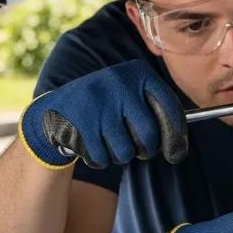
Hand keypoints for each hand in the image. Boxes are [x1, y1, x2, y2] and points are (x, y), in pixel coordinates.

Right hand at [19, 59, 186, 169]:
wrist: (54, 111)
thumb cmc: (105, 109)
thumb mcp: (128, 97)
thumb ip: (154, 112)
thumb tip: (179, 147)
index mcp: (137, 73)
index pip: (169, 107)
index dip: (176, 136)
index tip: (176, 154)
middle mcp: (119, 83)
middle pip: (148, 135)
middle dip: (144, 150)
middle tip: (137, 149)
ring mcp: (99, 102)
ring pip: (125, 152)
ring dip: (120, 155)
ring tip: (108, 141)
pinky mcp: (82, 123)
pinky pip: (103, 158)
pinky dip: (100, 159)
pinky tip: (91, 144)